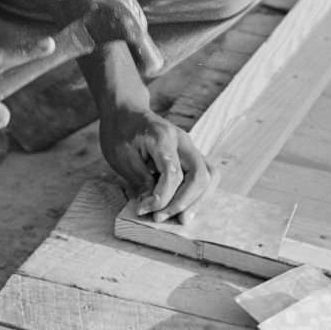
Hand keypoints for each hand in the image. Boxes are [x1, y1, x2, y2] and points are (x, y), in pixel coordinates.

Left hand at [99, 106, 211, 223]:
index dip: (162, 197)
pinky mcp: (191, 154)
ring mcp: (190, 147)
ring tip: (180, 218)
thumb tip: (154, 206)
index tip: (144, 209)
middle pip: (200, 175)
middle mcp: (182, 140)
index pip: (173, 173)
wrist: (125, 111)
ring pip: (211, 175)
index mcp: (162, 137)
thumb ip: (141, 180)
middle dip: (184, 202)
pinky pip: (206, 175)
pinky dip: (199, 194)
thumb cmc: (120, 131)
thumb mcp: (122, 156)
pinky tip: (185, 207)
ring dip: (198, 201)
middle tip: (162, 217)